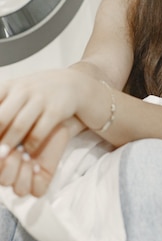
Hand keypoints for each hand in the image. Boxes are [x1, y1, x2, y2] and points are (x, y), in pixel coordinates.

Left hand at [0, 70, 87, 195]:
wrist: (74, 84)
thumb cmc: (39, 92)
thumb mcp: (17, 90)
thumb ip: (1, 103)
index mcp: (9, 86)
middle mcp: (23, 90)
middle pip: (1, 117)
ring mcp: (40, 99)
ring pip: (18, 126)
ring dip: (9, 144)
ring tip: (5, 155)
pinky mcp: (56, 110)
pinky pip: (39, 131)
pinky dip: (31, 145)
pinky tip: (27, 152)